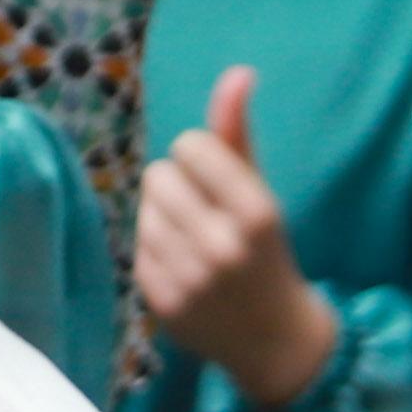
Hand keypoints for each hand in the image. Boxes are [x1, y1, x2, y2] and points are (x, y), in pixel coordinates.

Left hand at [130, 66, 342, 411]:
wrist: (275, 339)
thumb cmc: (266, 251)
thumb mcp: (261, 191)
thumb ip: (239, 134)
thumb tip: (237, 72)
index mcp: (256, 212)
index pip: (191, 146)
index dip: (199, 156)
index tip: (216, 178)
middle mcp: (223, 246)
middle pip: (159, 175)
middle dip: (178, 186)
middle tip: (203, 212)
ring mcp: (190, 279)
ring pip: (143, 209)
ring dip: (163, 217)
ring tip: (193, 239)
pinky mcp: (161, 302)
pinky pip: (137, 246)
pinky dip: (155, 250)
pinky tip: (182, 266)